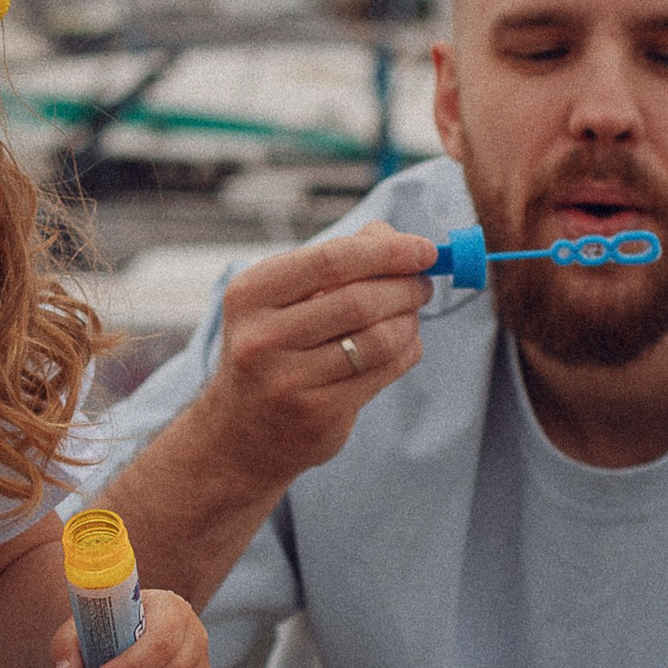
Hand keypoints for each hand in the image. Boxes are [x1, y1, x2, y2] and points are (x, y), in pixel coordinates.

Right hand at [195, 225, 441, 486]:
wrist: (242, 432)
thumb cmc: (272, 349)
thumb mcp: (282, 298)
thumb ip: (333, 261)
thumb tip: (391, 235)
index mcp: (251, 294)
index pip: (331, 260)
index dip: (387, 252)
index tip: (424, 249)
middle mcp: (262, 337)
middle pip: (359, 300)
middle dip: (405, 287)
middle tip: (422, 284)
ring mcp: (288, 380)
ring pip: (378, 339)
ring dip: (409, 321)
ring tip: (411, 315)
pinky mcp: (318, 413)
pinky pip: (383, 372)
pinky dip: (406, 351)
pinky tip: (403, 344)